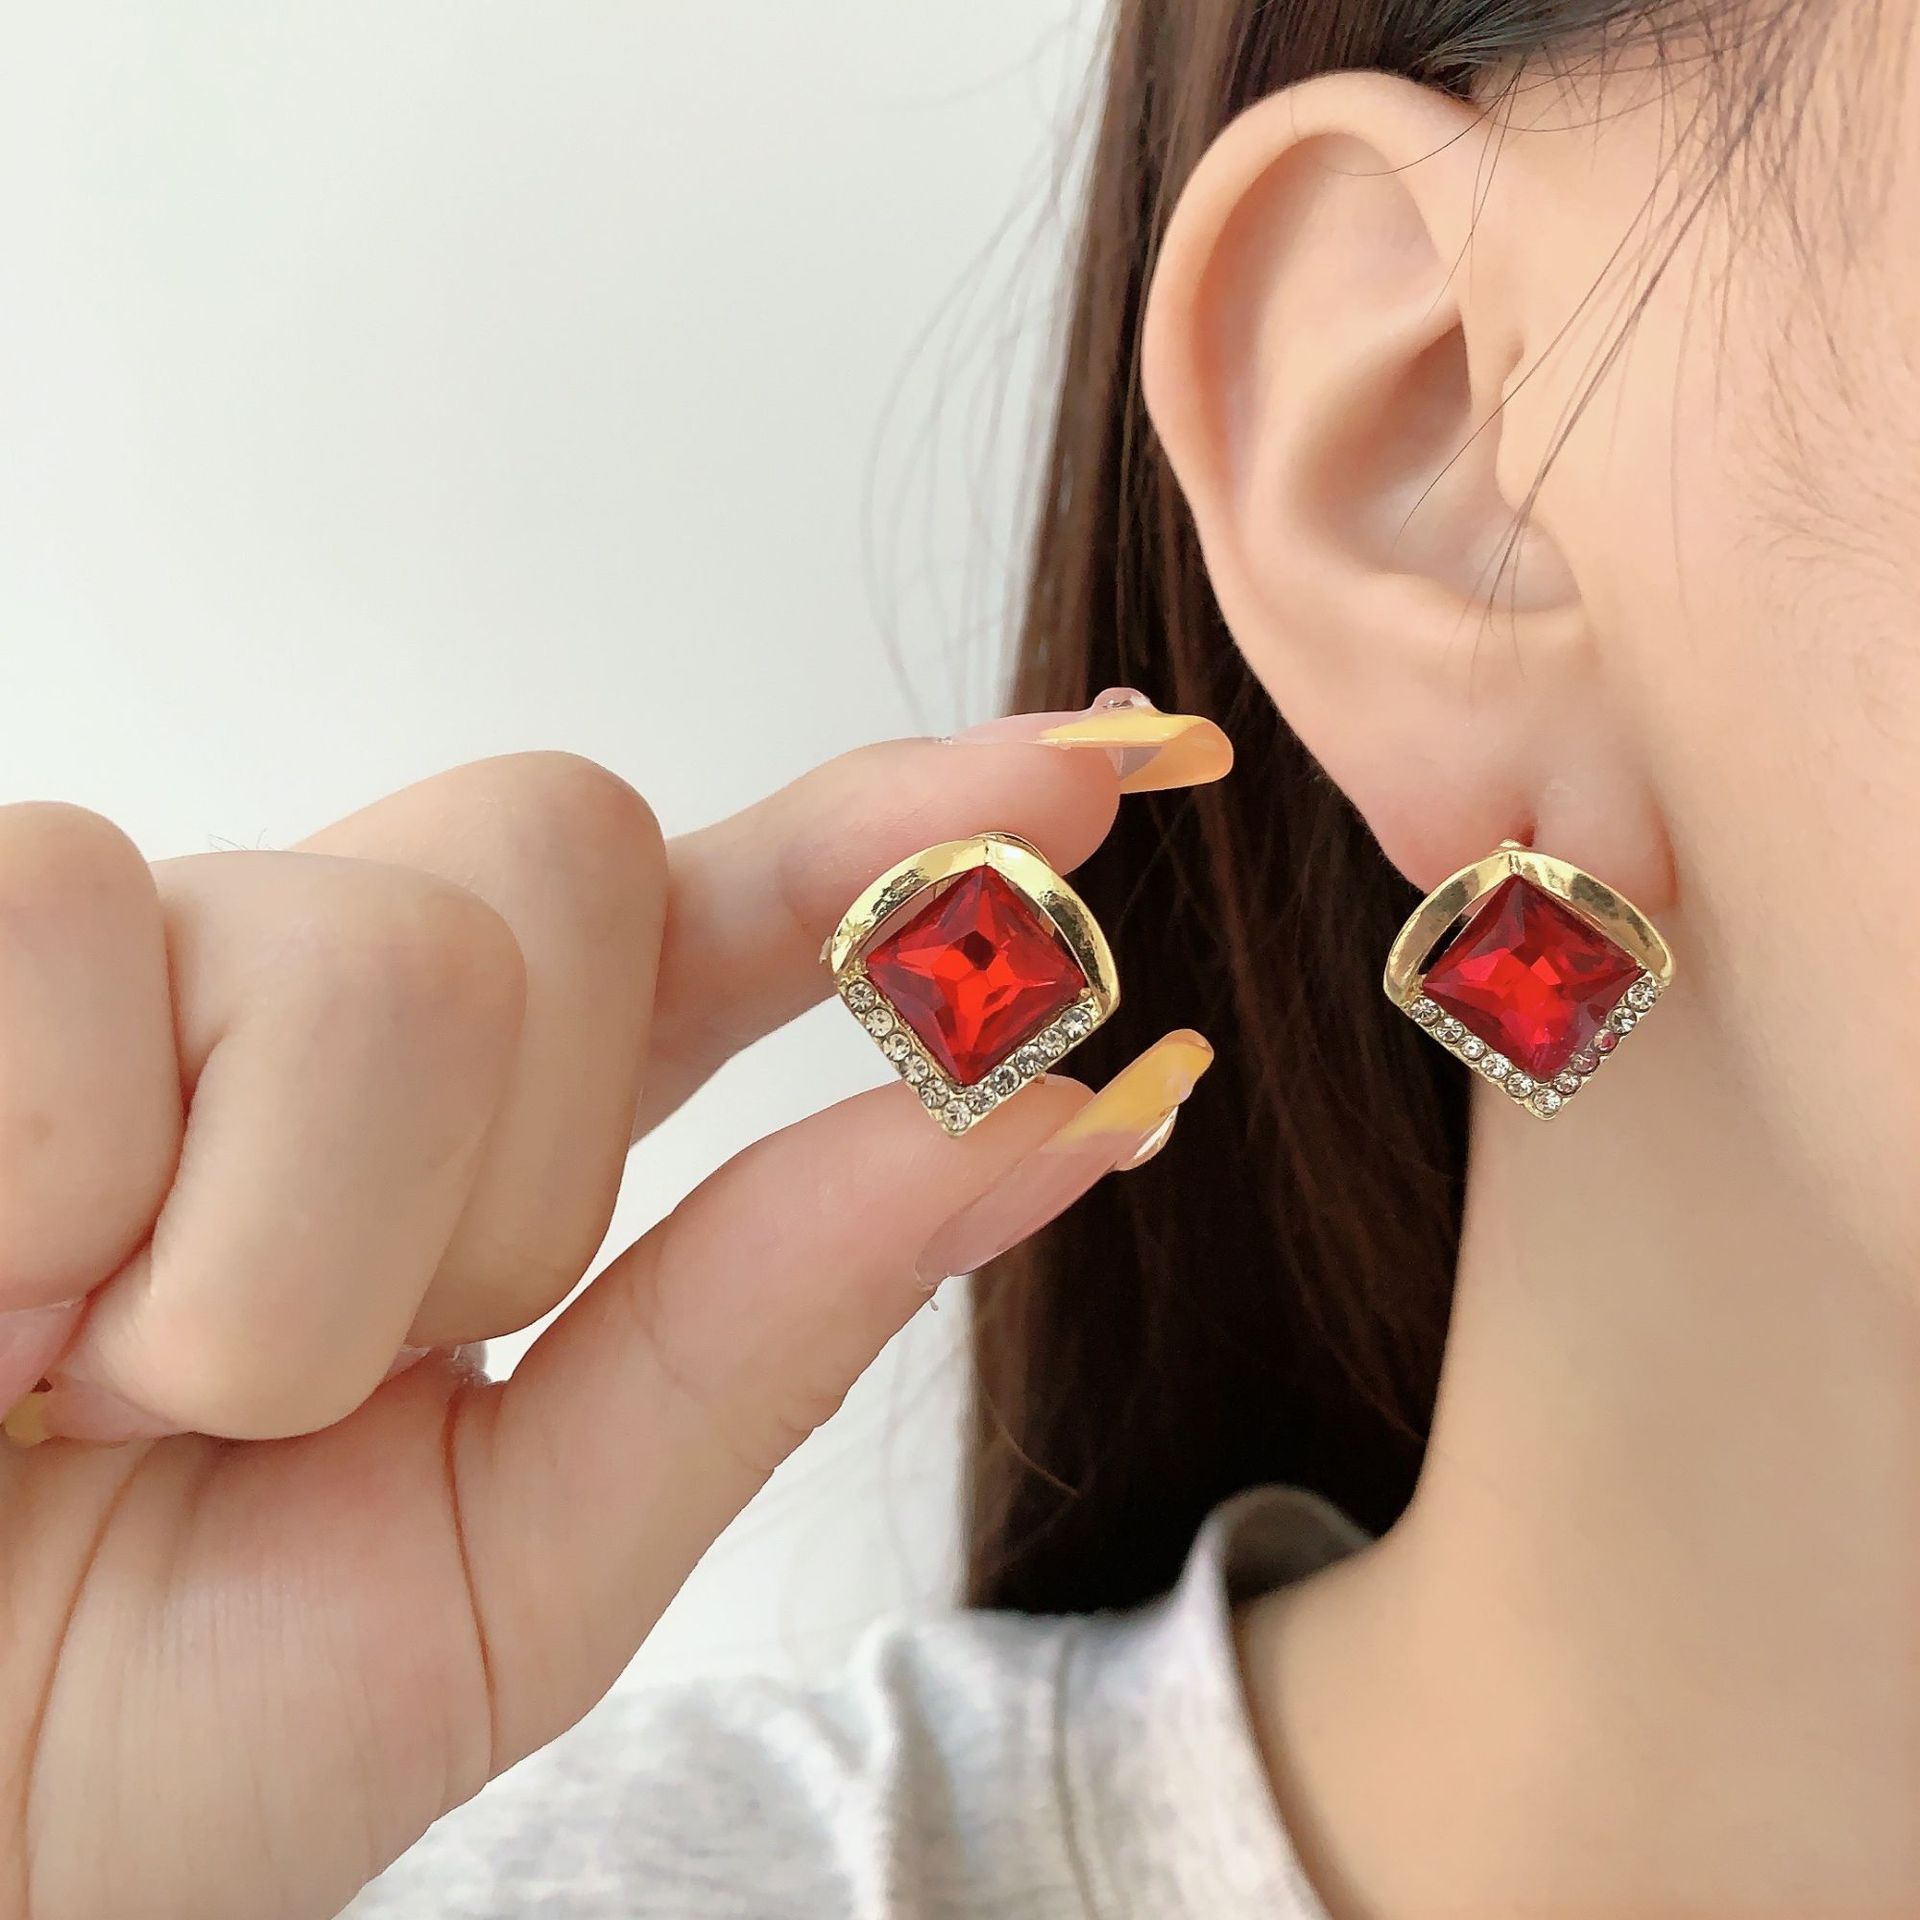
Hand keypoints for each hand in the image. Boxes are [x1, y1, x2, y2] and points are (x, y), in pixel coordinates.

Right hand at [0, 720, 1223, 1919]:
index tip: (1097, 770)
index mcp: (478, 1142)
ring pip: (384, 944)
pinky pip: (88, 924)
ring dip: (272, 1260)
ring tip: (89, 1384)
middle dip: (503, 1173)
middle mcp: (319, 999)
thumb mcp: (508, 1569)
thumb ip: (770, 1331)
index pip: (728, 917)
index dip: (901, 830)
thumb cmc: (136, 1725)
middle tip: (296, 1382)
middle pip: (578, 856)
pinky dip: (52, 1198)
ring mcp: (134, 949)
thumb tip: (1069, 1114)